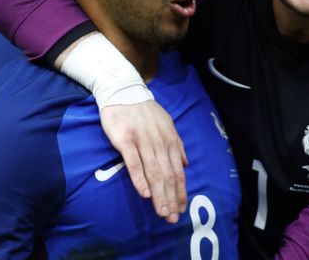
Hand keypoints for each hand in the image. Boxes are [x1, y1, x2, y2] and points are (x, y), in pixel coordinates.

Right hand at [100, 100, 188, 222]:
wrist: (123, 90)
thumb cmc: (144, 110)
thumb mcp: (166, 123)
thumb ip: (177, 144)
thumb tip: (186, 164)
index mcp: (170, 140)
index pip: (178, 171)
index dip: (180, 191)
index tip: (181, 209)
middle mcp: (160, 142)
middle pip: (168, 176)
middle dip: (171, 199)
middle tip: (172, 219)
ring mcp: (143, 141)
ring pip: (154, 173)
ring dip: (159, 195)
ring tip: (162, 212)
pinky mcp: (126, 140)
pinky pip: (135, 163)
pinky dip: (140, 179)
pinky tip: (145, 193)